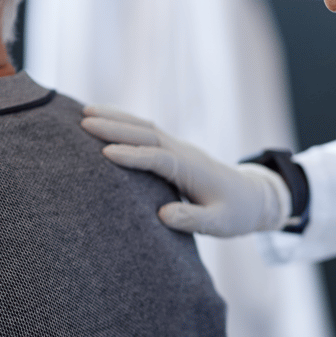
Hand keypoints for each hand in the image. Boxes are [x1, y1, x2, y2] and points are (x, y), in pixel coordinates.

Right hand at [81, 106, 291, 236]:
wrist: (252, 198)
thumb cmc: (234, 214)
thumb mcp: (218, 223)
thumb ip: (192, 219)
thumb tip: (163, 214)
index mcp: (192, 171)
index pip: (158, 159)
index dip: (133, 156)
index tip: (105, 154)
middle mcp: (184, 154)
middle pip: (147, 134)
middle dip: (116, 127)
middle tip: (84, 123)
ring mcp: (179, 149)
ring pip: (145, 127)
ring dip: (117, 118)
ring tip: (85, 113)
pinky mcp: (175, 151)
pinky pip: (147, 132)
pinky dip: (125, 123)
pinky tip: (105, 119)